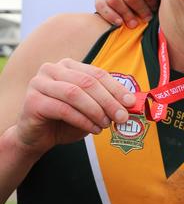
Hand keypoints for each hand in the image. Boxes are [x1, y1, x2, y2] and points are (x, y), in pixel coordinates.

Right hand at [16, 59, 135, 154]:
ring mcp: (39, 83)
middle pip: (88, 82)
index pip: (98, 74)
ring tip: (106, 125)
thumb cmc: (67, 120)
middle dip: (109, 101)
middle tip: (122, 117)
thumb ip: (108, 102)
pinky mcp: (32, 100)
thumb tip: (131, 104)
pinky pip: (63, 109)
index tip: (131, 103)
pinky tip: (94, 129)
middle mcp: (52, 69)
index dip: (116, 88)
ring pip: (75, 94)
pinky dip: (83, 120)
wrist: (39, 137)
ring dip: (96, 111)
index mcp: (69, 66)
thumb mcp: (92, 109)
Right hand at [94, 0, 162, 27]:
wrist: (134, 10)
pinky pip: (101, 5)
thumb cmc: (150, 2)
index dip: (150, 0)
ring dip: (126, 14)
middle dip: (140, 8)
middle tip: (147, 18)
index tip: (154, 9)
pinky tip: (120, 23)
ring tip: (134, 24)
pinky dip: (110, 15)